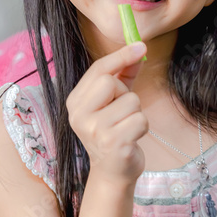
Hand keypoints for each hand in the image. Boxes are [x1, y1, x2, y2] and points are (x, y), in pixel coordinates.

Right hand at [66, 42, 148, 185]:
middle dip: (124, 92)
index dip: (120, 56)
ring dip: (135, 112)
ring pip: (131, 101)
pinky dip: (142, 127)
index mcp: (75, 101)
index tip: (140, 45)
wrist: (112, 171)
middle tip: (119, 110)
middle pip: (111, 82)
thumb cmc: (113, 129)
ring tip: (125, 126)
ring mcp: (94, 130)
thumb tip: (139, 47)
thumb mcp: (113, 99)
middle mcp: (79, 115)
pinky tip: (131, 137)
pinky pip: (140, 120)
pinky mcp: (114, 144)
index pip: (98, 69)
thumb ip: (123, 73)